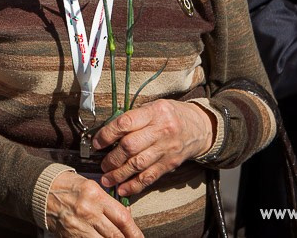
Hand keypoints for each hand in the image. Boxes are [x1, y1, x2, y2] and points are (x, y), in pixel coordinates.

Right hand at [45, 170, 141, 236]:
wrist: (42, 190)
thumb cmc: (67, 185)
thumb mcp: (91, 186)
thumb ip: (108, 202)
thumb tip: (126, 218)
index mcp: (96, 195)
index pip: (123, 218)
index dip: (135, 232)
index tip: (139, 237)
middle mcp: (88, 211)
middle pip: (116, 234)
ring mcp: (79, 225)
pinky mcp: (70, 235)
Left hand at [94, 100, 213, 196]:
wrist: (200, 127)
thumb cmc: (170, 115)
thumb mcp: (153, 107)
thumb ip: (134, 118)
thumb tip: (107, 133)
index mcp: (154, 112)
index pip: (125, 123)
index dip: (107, 134)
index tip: (96, 143)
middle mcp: (161, 130)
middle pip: (130, 146)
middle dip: (112, 158)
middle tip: (102, 165)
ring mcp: (166, 149)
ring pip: (138, 164)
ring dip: (119, 174)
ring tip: (107, 179)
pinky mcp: (170, 164)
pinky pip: (150, 177)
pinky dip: (135, 185)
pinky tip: (123, 189)